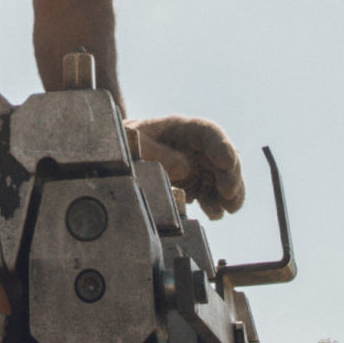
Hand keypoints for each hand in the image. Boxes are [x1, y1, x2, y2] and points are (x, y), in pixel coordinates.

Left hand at [125, 115, 244, 220]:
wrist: (112, 159)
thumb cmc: (120, 143)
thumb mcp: (129, 142)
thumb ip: (154, 151)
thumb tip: (185, 168)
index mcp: (178, 128)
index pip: (207, 132)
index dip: (221, 146)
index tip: (227, 163)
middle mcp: (192, 147)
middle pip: (220, 156)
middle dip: (230, 174)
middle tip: (229, 193)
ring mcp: (195, 166)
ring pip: (221, 178)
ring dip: (229, 193)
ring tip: (229, 208)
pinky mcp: (192, 186)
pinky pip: (210, 194)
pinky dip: (215, 204)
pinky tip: (215, 214)